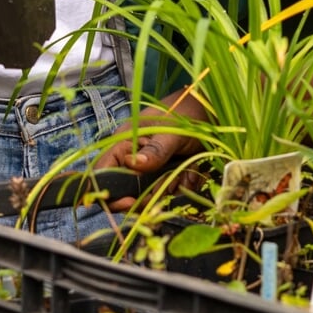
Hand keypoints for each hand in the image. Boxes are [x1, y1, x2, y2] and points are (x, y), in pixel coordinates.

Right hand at [93, 86, 208, 208]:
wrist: (210, 110)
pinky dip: (180, 187)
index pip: (103, 173)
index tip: (131, 202)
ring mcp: (150, 168)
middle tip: (166, 189)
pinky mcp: (166, 173)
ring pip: (149, 194)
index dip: (110, 193)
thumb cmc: (187, 114)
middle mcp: (132, 158)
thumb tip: (132, 164)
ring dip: (168, 190)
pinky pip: (168, 191)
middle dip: (146, 196)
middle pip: (125, 191)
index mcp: (124, 144)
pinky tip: (191, 173)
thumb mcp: (173, 132)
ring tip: (185, 172)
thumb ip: (155, 149)